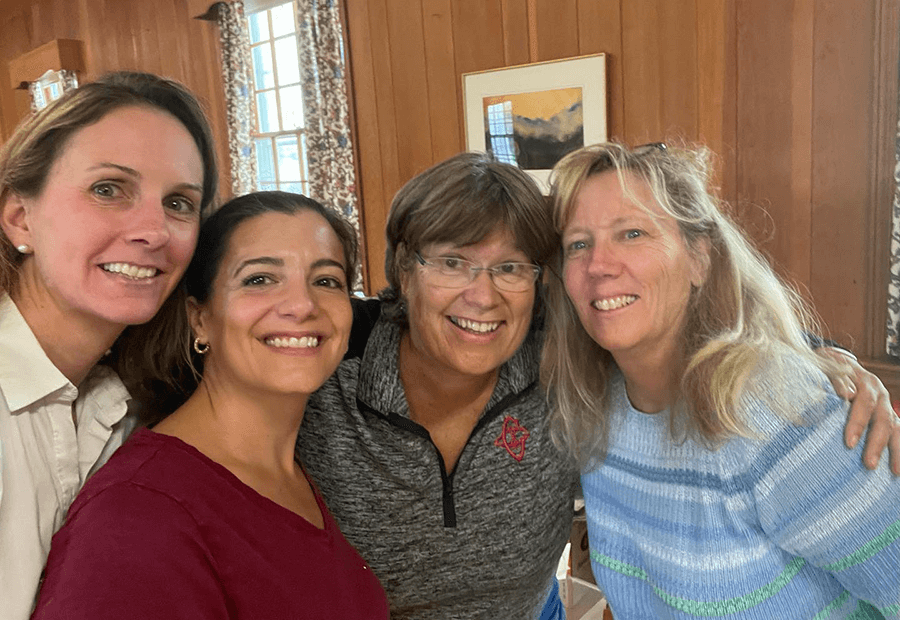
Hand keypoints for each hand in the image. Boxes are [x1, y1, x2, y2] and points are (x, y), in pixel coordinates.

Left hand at [818, 347, 899, 475]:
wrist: (838, 363)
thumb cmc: (830, 370)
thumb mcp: (829, 370)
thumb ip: (836, 381)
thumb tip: (846, 394)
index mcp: (865, 382)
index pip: (864, 402)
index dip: (858, 422)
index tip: (849, 443)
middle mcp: (880, 394)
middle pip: (883, 419)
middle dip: (876, 443)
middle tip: (869, 464)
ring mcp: (886, 405)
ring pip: (896, 428)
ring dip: (895, 450)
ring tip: (894, 472)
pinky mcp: (888, 416)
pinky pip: (899, 433)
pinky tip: (898, 468)